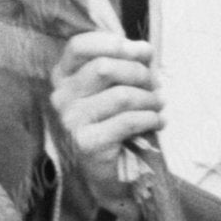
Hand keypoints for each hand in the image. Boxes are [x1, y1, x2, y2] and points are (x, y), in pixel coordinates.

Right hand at [49, 26, 162, 218]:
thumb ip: (125, 66)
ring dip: (150, 99)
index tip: (143, 51)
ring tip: (160, 105)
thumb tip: (145, 48)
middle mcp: (60, 96)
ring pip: (120, 95)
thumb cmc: (115, 126)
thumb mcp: (115, 90)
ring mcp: (70, 119)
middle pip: (104, 68)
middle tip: (156, 86)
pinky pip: (127, 121)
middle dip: (139, 74)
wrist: (113, 177)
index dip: (114, 44)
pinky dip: (150, 119)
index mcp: (62, 77)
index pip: (80, 46)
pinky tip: (159, 122)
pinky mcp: (86, 142)